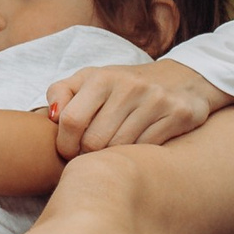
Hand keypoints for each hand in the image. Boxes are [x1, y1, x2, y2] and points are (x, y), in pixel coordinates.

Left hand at [46, 61, 230, 157]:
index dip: (64, 143)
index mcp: (101, 77)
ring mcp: (156, 100)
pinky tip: (136, 148)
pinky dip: (137, 154)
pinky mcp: (179, 115)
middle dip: (87, 154)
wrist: (182, 77)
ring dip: (111, 156)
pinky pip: (147, 149)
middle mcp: (129, 86)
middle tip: (90, 156)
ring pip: (120, 148)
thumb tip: (51, 116)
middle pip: (94, 140)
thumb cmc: (123, 85)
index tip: (68, 151)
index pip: (70, 120)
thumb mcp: (90, 80)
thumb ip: (62, 93)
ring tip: (111, 152)